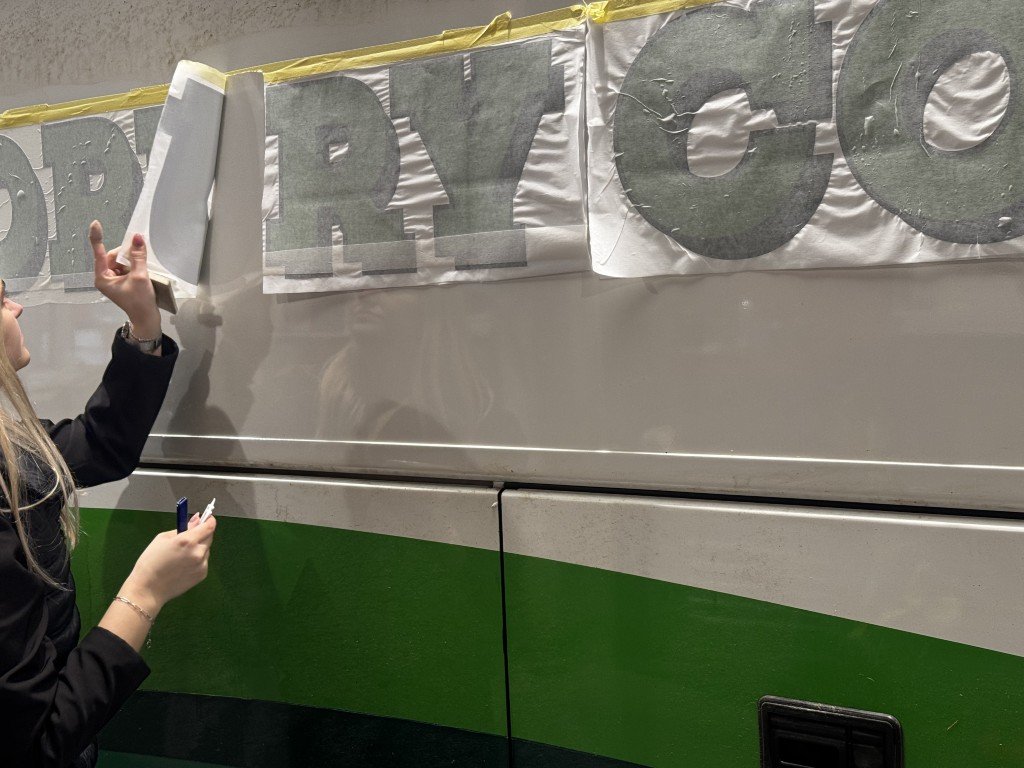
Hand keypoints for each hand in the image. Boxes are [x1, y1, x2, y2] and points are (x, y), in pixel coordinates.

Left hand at [89, 220, 161, 339]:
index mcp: (102, 277)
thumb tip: (137, 238)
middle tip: (139, 260)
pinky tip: (141, 272)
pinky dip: (133, 266)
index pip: (99, 252)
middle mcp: (104, 277)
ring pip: (120, 261)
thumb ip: (138, 256)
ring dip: (132, 261)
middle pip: (113, 256)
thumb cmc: (140, 301)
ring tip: (142, 271)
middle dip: (126, 255)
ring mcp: (112, 280)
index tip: (95, 223)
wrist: (147, 319)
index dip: (97, 237)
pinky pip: (125, 267)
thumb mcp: (140, 277)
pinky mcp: (120, 282)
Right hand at [119, 515, 216, 617]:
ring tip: (182, 555)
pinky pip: (203, 561)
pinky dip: (197, 559)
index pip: (209, 526)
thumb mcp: (162, 538)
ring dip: (199, 547)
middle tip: (190, 536)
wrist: (148, 589)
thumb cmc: (151, 561)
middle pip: (209, 537)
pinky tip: (183, 565)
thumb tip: (197, 520)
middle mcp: (198, 552)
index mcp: (187, 541)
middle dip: (202, 533)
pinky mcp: (202, 575)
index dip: (209, 520)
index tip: (207, 518)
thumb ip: (183, 528)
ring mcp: (202, 564)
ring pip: (206, 549)